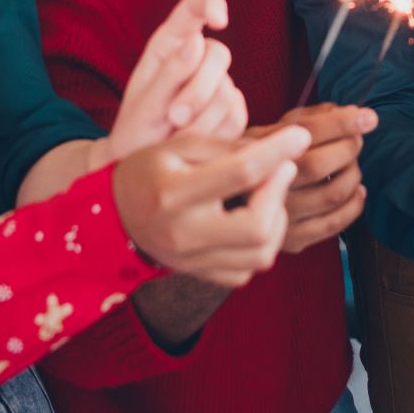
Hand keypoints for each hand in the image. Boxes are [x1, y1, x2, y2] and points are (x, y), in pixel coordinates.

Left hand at [102, 0, 246, 165]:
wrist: (142, 170)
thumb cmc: (134, 134)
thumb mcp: (143, 105)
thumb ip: (169, 74)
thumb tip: (197, 41)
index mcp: (169, 44)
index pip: (196, 5)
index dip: (212, 5)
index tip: (221, 21)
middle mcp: (196, 58)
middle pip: (219, 54)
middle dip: (199, 90)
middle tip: (173, 118)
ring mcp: (218, 84)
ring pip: (227, 91)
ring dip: (200, 119)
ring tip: (174, 134)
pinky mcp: (233, 111)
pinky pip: (236, 116)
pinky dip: (213, 133)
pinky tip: (192, 141)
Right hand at [113, 127, 309, 287]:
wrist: (114, 216)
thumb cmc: (150, 170)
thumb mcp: (179, 145)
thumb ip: (227, 148)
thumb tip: (280, 153)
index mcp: (174, 191)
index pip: (240, 173)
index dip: (277, 152)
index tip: (299, 137)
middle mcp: (184, 233)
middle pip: (257, 227)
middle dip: (279, 195)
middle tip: (280, 171)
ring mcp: (192, 261)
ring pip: (261, 254)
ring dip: (276, 221)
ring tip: (267, 195)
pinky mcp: (200, 275)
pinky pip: (247, 269)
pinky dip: (261, 245)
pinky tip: (253, 219)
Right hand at [266, 104, 374, 252]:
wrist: (227, 198)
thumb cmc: (261, 158)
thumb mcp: (276, 129)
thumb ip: (311, 118)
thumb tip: (353, 113)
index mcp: (259, 148)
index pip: (308, 133)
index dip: (343, 123)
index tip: (368, 117)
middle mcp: (265, 183)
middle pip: (321, 164)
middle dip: (349, 147)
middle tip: (355, 141)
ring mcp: (279, 214)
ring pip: (332, 194)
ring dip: (353, 174)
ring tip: (351, 164)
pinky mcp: (291, 239)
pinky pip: (333, 224)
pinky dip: (354, 205)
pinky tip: (357, 190)